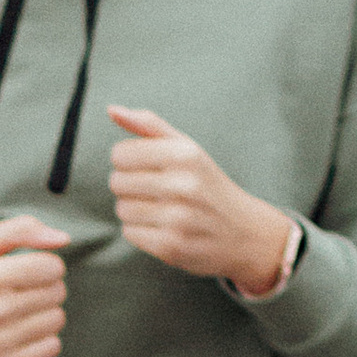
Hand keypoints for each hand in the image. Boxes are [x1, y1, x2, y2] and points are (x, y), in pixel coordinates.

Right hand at [0, 216, 69, 356]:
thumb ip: (22, 228)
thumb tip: (63, 239)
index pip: (51, 267)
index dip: (47, 265)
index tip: (32, 270)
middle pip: (57, 292)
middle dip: (46, 287)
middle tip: (22, 291)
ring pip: (57, 319)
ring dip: (45, 312)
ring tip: (21, 312)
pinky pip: (52, 347)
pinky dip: (43, 339)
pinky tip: (22, 332)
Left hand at [106, 108, 294, 292]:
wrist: (245, 233)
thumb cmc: (208, 185)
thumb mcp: (188, 148)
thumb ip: (149, 126)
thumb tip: (111, 109)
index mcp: (185, 155)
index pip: (120, 153)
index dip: (129, 161)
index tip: (149, 168)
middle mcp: (182, 185)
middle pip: (117, 182)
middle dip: (131, 186)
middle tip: (158, 191)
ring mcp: (177, 218)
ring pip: (121, 209)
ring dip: (135, 210)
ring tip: (162, 209)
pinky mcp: (170, 246)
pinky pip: (129, 232)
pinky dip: (141, 231)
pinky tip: (164, 228)